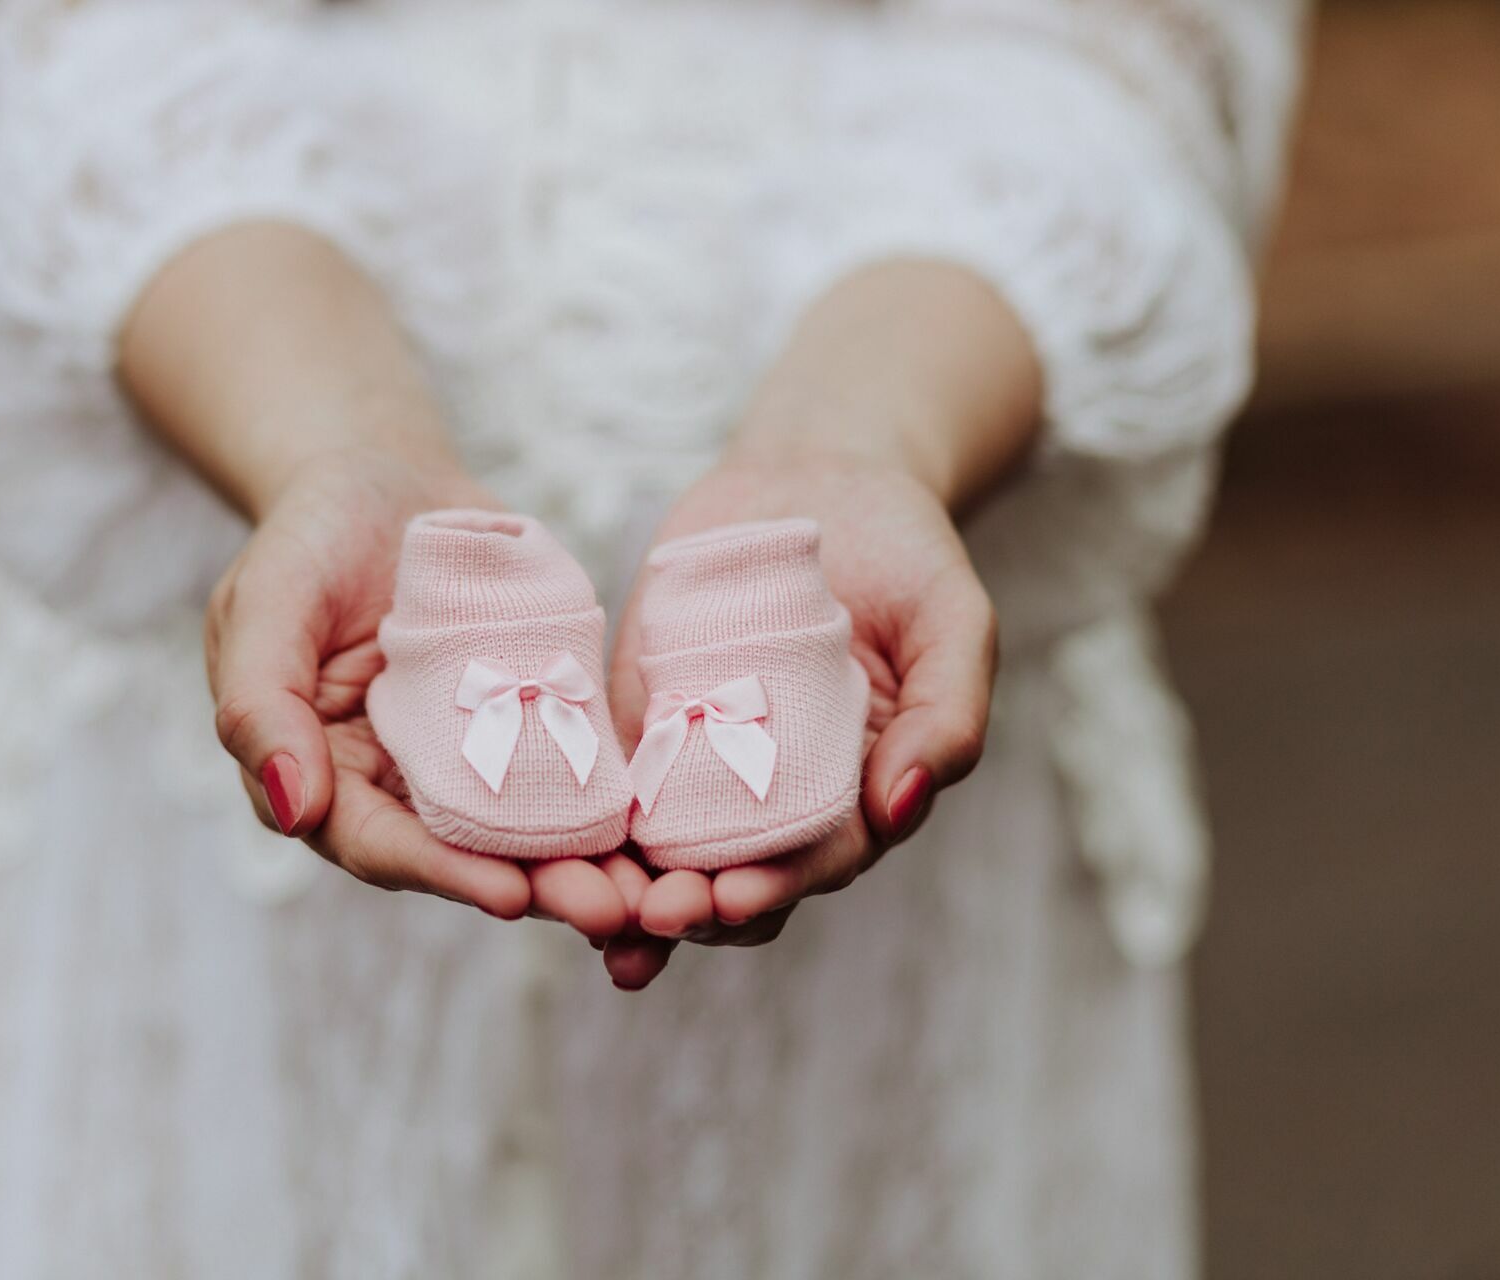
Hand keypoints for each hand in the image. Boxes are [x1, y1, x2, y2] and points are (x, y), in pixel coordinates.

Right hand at [205, 447, 636, 938]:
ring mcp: (473, 759)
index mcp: (328, 778)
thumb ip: (262, 703)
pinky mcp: (531, 720)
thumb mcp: (266, 604)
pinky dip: (617, 806)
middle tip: (611, 912)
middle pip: (469, 856)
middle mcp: (403, 787)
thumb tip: (293, 810)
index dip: (445, 873)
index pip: (382, 845)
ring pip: (531, 829)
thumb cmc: (307, 539)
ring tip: (651, 892)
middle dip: (540, 888)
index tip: (510, 896)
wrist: (383, 480)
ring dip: (589, 864)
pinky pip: (575, 770)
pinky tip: (666, 827)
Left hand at [599, 457, 998, 987]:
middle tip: (654, 915)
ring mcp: (702, 758)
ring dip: (627, 889)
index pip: (816, 860)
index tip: (736, 898)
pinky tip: (545, 847)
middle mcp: (777, 792)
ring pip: (662, 849)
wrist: (822, 478)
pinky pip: (608, 778)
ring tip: (590, 909)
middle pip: (732, 874)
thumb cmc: (906, 555)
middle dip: (693, 906)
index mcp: (856, 790)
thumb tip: (900, 807)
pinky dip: (582, 822)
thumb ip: (948, 716)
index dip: (778, 886)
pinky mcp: (643, 715)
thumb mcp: (953, 623)